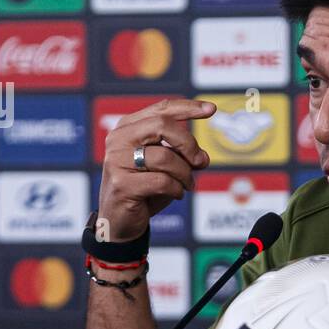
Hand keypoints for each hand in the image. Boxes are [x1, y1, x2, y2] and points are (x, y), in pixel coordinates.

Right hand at [97, 98, 215, 241]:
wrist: (119, 221)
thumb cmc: (145, 189)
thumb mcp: (166, 166)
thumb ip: (182, 154)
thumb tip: (204, 156)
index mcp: (129, 127)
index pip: (161, 109)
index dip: (188, 107)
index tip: (211, 109)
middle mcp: (119, 139)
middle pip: (163, 125)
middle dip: (188, 143)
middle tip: (200, 161)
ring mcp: (117, 160)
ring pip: (165, 157)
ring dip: (185, 173)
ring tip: (188, 184)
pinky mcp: (121, 184)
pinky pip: (162, 181)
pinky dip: (177, 189)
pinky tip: (176, 194)